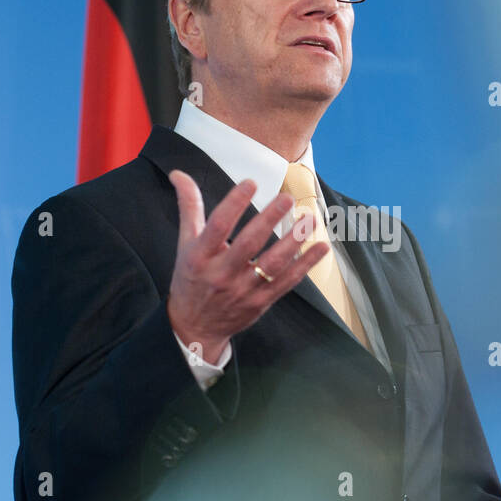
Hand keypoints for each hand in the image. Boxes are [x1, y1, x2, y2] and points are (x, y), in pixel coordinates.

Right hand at [165, 169, 329, 364]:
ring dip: (293, 241)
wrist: (194, 327)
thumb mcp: (184, 245)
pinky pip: (287, 282)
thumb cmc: (191, 279)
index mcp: (200, 257)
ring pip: (273, 264)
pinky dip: (305, 265)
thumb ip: (189, 208)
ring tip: (308, 219)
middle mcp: (221, 274)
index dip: (234, 203)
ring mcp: (243, 290)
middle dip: (269, 219)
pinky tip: (321, 247)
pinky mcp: (261, 302)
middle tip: (286, 198)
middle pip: (249, 244)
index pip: (218, 226)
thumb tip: (179, 174)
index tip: (251, 183)